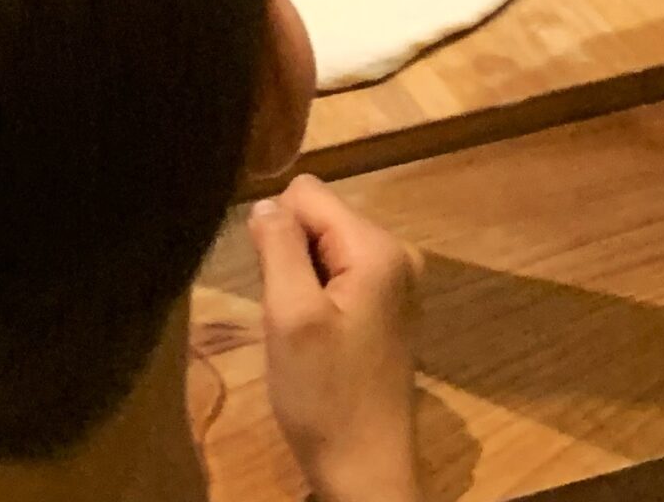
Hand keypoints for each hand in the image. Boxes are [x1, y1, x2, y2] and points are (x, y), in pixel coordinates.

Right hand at [249, 176, 421, 501]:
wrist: (367, 471)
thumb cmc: (326, 397)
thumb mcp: (290, 317)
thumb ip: (278, 247)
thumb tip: (266, 202)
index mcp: (378, 247)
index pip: (307, 193)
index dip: (278, 232)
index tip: (276, 284)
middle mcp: (397, 253)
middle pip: (319, 219)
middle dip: (292, 258)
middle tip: (290, 316)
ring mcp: (397, 283)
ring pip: (325, 249)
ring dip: (303, 282)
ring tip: (304, 333)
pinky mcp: (389, 309)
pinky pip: (340, 276)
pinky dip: (319, 301)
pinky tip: (320, 342)